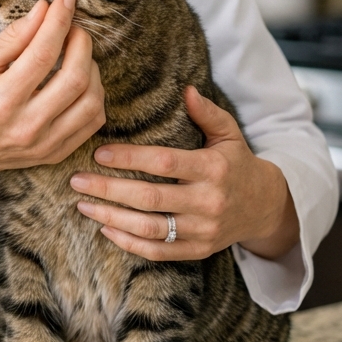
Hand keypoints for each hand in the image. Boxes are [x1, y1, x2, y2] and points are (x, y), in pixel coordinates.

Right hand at [0, 0, 105, 245]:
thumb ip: (12, 38)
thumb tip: (43, 11)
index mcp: (2, 100)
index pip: (43, 53)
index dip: (58, 21)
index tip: (65, 1)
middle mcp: (27, 125)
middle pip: (75, 77)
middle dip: (81, 42)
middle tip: (73, 27)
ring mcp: (44, 143)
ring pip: (91, 101)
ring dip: (91, 69)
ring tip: (76, 54)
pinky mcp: (55, 153)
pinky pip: (92, 121)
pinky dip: (93, 95)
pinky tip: (79, 80)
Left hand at [70, 86, 298, 261]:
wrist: (265, 206)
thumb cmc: (237, 163)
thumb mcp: (229, 134)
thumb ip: (207, 113)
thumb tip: (186, 89)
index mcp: (213, 169)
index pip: (164, 162)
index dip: (129, 158)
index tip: (99, 153)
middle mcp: (208, 202)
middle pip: (150, 198)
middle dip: (108, 190)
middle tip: (76, 181)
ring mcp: (203, 230)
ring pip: (150, 228)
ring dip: (111, 218)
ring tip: (83, 205)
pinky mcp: (198, 250)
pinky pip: (158, 251)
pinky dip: (129, 243)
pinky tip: (105, 229)